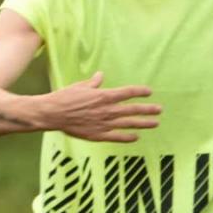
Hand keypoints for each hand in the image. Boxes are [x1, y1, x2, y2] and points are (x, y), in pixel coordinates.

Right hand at [44, 72, 160, 142]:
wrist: (52, 114)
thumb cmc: (65, 97)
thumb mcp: (80, 86)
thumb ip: (93, 82)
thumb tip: (100, 75)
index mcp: (103, 95)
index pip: (127, 92)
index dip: (140, 92)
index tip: (149, 92)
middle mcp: (107, 110)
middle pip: (132, 109)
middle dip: (147, 109)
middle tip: (159, 110)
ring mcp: (103, 123)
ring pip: (128, 123)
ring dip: (143, 123)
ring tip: (155, 123)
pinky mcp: (97, 134)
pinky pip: (116, 136)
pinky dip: (127, 137)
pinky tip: (136, 137)